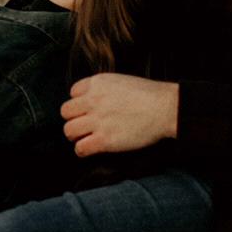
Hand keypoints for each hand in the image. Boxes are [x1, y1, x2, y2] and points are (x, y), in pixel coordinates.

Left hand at [60, 74, 177, 156]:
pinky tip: (91, 148)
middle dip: (73, 119)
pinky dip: (82, 150)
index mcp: (97, 83)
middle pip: (66, 112)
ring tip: (85, 137)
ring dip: (75, 135)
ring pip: (69, 130)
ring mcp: (97, 121)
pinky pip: (80, 148)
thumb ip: (104, 89)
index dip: (80, 102)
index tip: (89, 109)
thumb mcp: (121, 81)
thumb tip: (94, 101)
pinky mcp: (104, 140)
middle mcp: (93, 100)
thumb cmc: (150, 95)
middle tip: (83, 125)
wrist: (166, 108)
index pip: (73, 92)